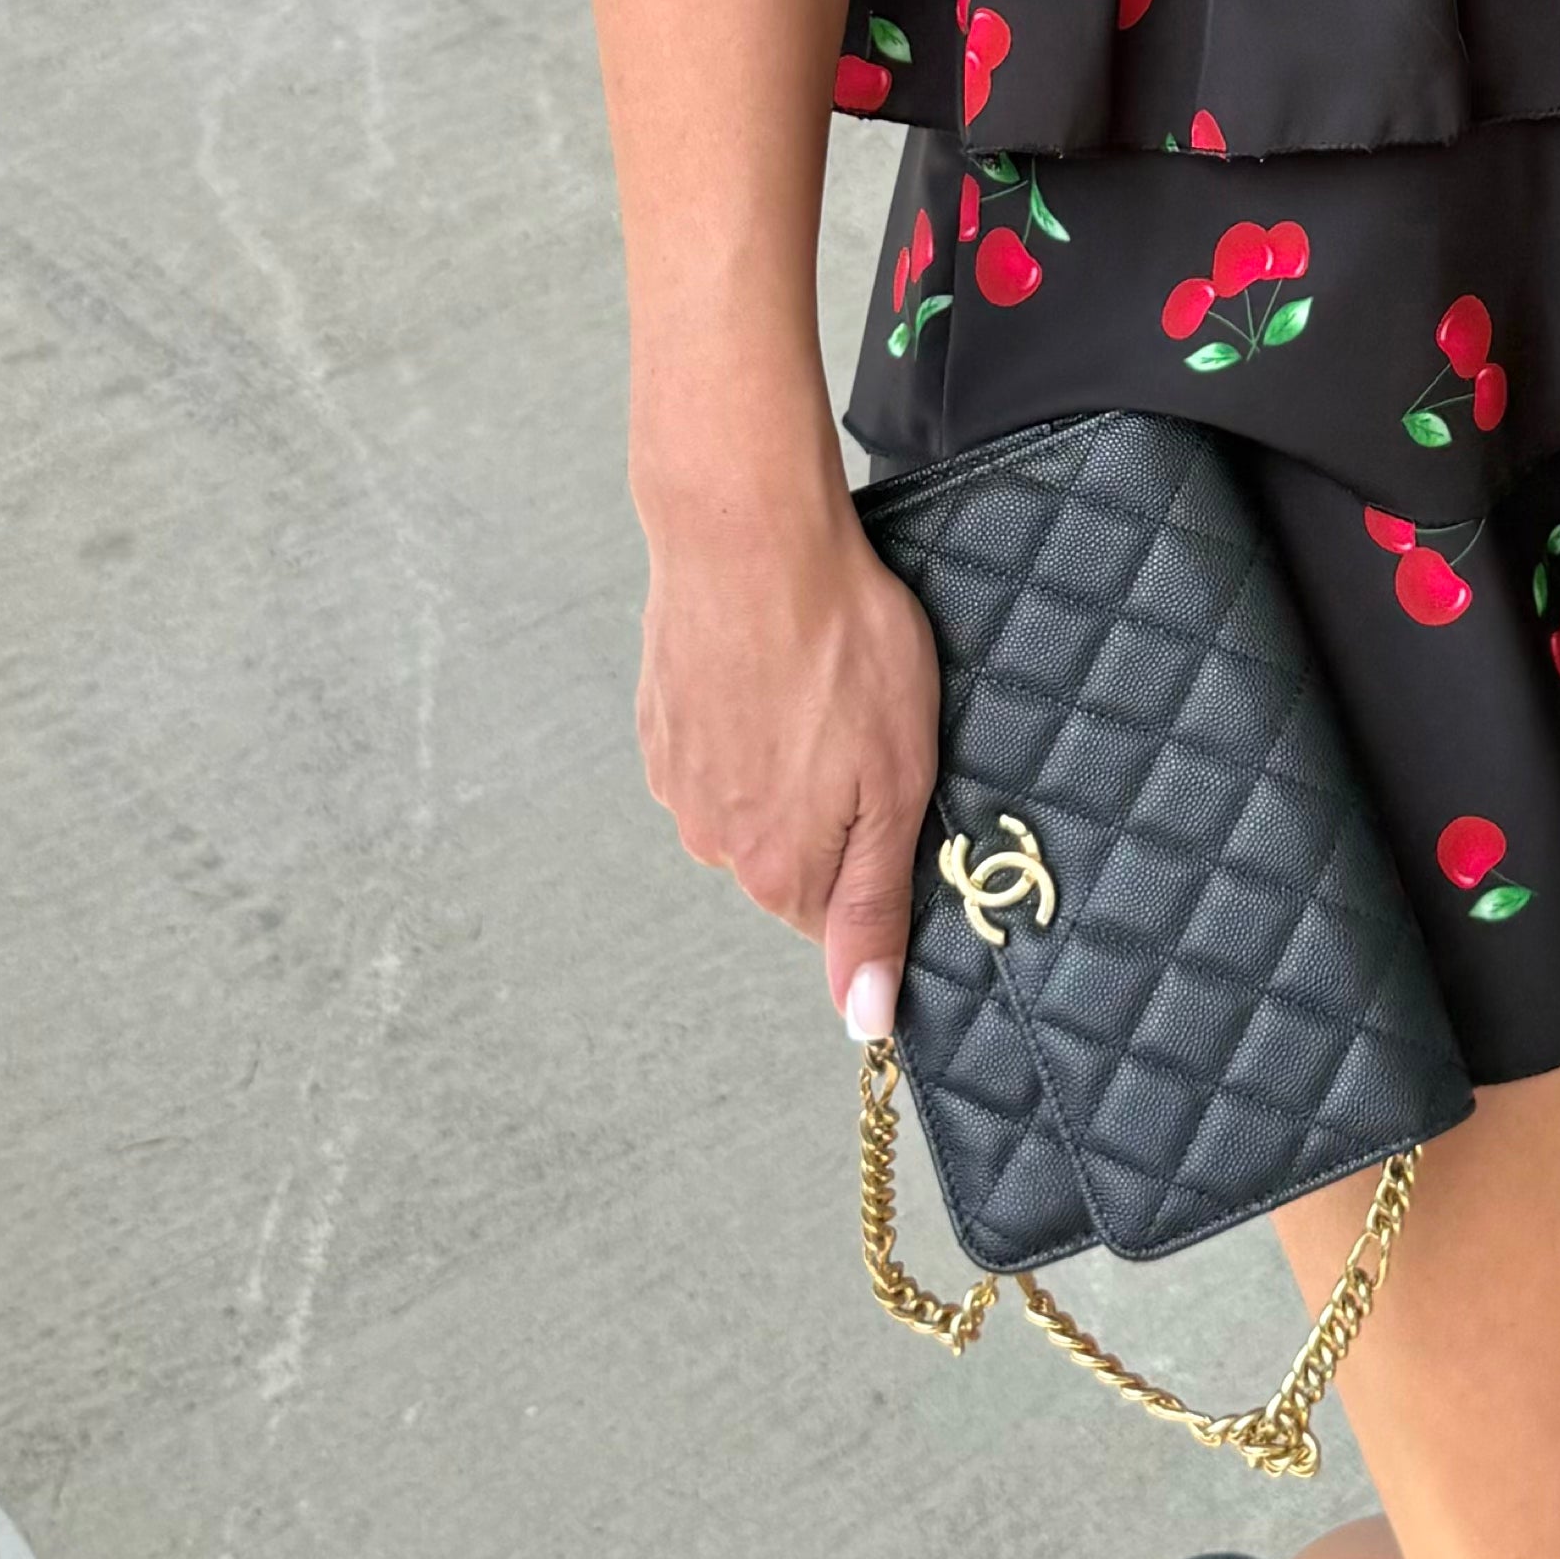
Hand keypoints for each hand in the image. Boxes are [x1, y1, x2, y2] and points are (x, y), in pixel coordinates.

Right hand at [636, 491, 940, 1033]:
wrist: (747, 539)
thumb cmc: (841, 649)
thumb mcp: (895, 786)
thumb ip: (876, 909)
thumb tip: (865, 1019)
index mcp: (778, 870)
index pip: (838, 917)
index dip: (880, 857)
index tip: (899, 796)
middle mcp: (712, 840)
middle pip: (795, 857)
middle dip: (836, 806)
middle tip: (867, 726)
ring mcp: (677, 778)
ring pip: (753, 797)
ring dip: (789, 757)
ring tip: (820, 683)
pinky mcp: (660, 720)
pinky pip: (719, 743)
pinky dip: (750, 714)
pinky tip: (776, 665)